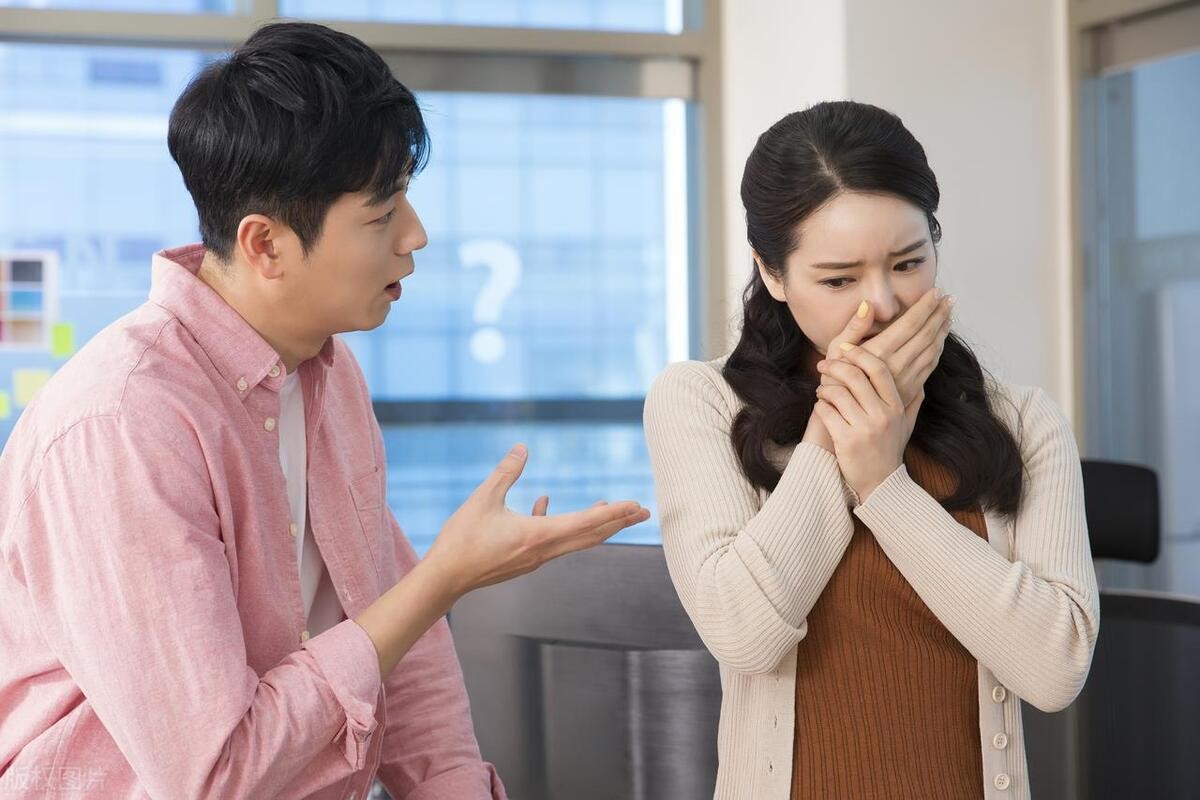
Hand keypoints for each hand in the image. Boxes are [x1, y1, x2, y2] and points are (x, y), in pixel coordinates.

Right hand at [423, 444, 651, 596]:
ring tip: (610, 511)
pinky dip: (558, 523)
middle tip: (643, 511)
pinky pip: (551, 540)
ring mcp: (535, 559)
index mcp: (539, 535)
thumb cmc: (462, 539)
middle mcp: (544, 551)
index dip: (614, 513)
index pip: (587, 523)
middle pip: (591, 536)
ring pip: (574, 540)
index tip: (636, 504)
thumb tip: (523, 447)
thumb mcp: (483, 498)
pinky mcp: (523, 560)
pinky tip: (543, 504)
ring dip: (595, 524)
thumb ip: (506, 472)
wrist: (445, 578)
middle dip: (618, 522)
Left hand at [812, 346, 923, 500]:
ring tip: (822, 391)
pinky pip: (826, 413)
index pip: (879, 369)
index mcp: (896, 406)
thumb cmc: (890, 450)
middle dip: (835, 366)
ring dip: (825, 389)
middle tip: (824, 365)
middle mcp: (882, 415)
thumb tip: (920, 377)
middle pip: (855, 376)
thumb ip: (913, 399)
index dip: (860, 354)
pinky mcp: (847, 441)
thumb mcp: (907, 424)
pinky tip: (821, 408)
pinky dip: (820, 407)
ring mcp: (864, 428)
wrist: (880, 485)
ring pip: (838, 393)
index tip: (845, 348)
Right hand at [823, 287, 953, 406]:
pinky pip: (930, 367)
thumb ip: (853, 328)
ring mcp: (907, 380)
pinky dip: (938, 350)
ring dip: (942, 331)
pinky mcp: (910, 391)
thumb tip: (868, 305)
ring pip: (932, 350)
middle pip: (926, 335)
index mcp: (880, 352)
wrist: (843, 421)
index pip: (910, 323)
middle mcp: (897, 365)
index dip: (925, 307)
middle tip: (950, 299)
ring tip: (949, 316)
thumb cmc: (833, 383)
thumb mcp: (834, 352)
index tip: (936, 292)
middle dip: (940, 315)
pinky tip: (940, 341)